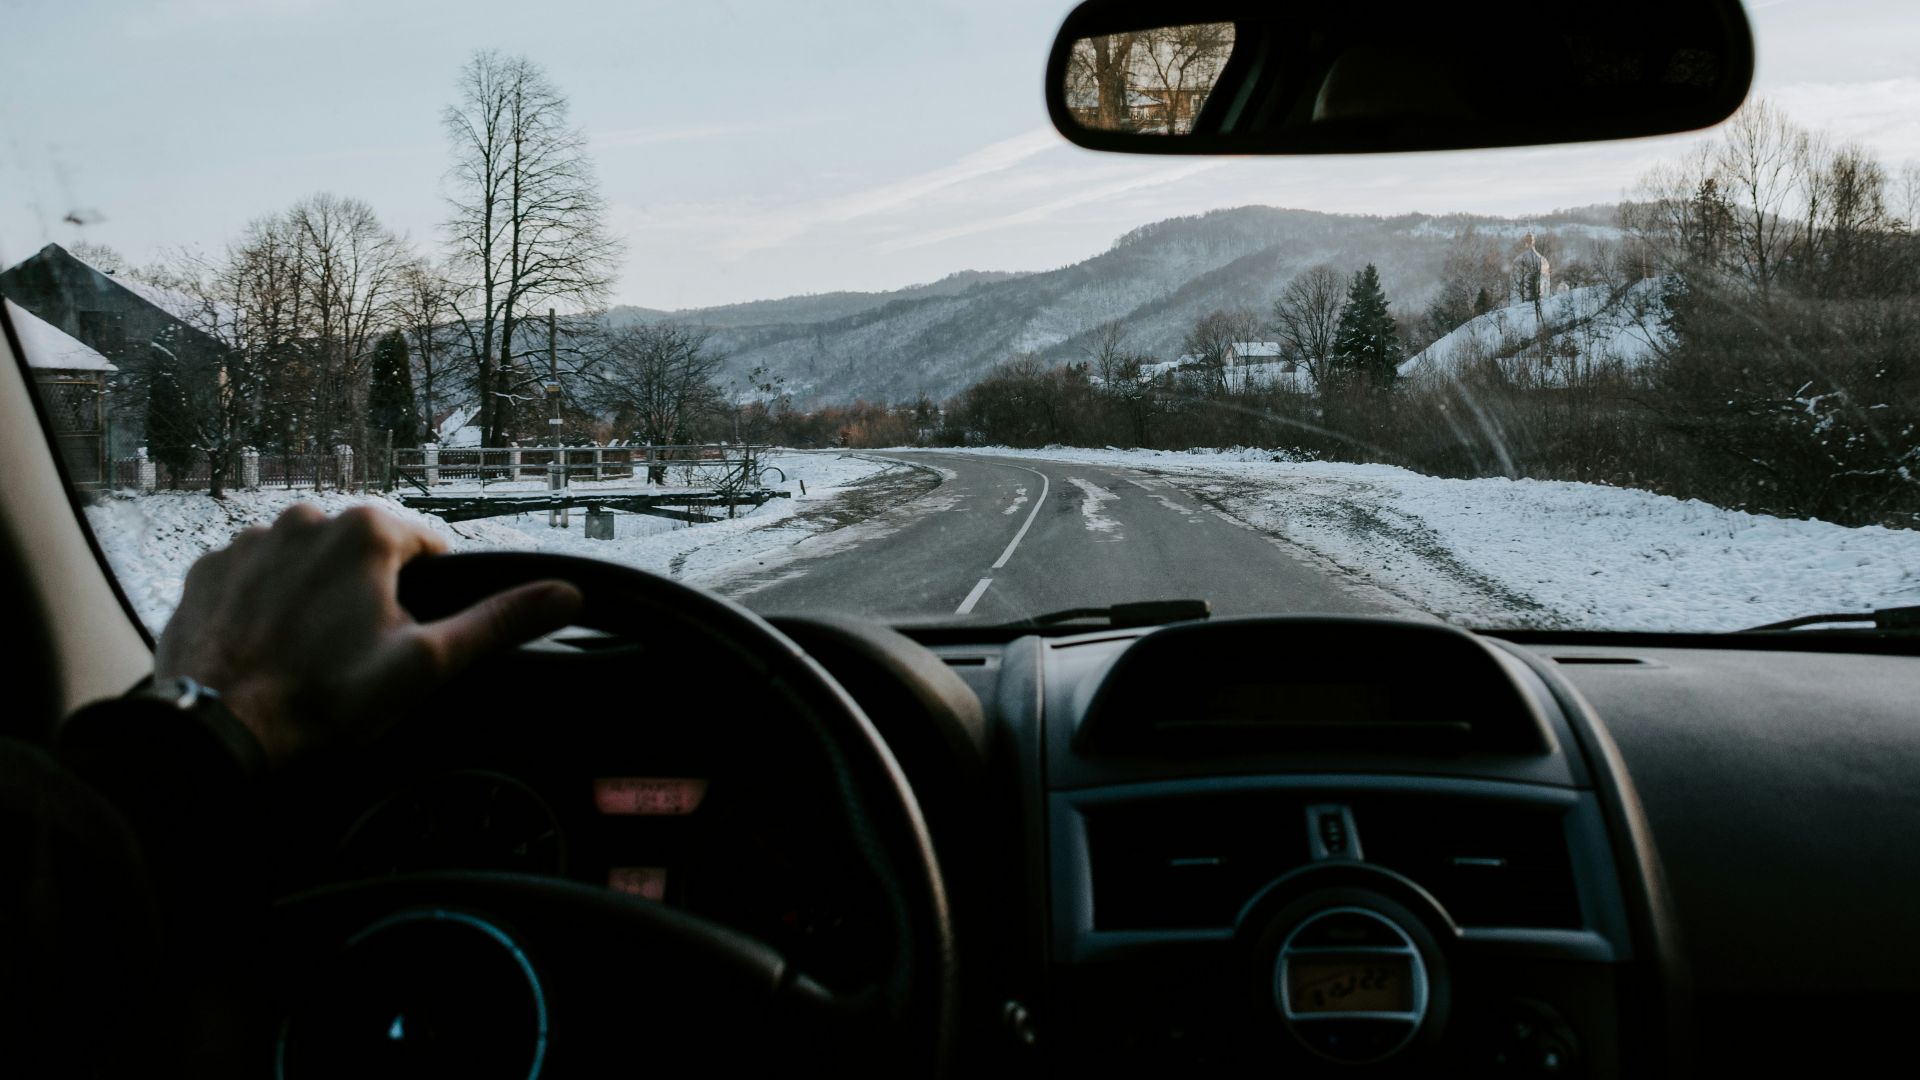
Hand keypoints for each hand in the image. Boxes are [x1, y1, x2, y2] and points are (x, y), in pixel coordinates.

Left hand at [154, 503, 582, 766]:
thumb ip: (498, 621)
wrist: (217, 730)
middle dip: (369, 595)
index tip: (406, 641)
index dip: (427, 598)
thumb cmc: (327, 699)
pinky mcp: (208, 569)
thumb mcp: (428, 664)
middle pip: (364, 553)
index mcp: (366, 529)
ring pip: (308, 562)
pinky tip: (268, 649)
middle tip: (357, 656)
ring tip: (308, 656)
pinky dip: (266, 605)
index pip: (425, 548)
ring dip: (316, 596)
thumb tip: (568, 593)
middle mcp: (305, 516)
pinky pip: (255, 577)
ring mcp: (250, 540)